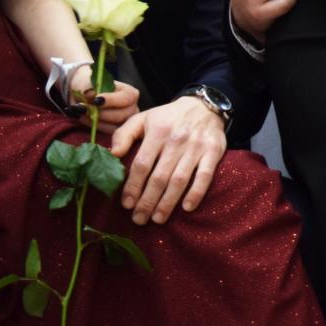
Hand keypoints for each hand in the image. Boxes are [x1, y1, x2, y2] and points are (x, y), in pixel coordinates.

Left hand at [72, 80, 138, 133]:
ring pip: (113, 127)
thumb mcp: (87, 84)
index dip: (111, 100)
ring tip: (82, 114)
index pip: (126, 98)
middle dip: (100, 113)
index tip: (95, 100)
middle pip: (120, 115)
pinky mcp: (116, 132)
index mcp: (131, 93)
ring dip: (95, 121)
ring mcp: (125, 122)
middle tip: (84, 109)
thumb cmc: (89, 88)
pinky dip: (94, 128)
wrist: (84, 98)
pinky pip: (107, 134)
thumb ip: (88, 88)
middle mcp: (132, 109)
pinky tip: (86, 120)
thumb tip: (90, 94)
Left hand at [109, 96, 226, 224]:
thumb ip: (124, 134)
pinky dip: (196, 193)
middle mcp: (177, 139)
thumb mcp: (143, 118)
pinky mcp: (214, 151)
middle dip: (147, 201)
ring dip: (168, 203)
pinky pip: (205, 176)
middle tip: (139, 219)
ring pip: (179, 180)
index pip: (142, 165)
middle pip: (159, 177)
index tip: (127, 205)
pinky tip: (187, 207)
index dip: (133, 187)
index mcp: (158, 132)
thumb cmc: (169, 117)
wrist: (205, 106)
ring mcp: (197, 146)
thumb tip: (112, 154)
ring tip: (157, 219)